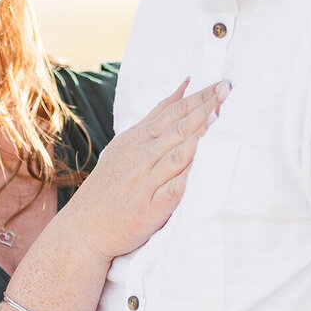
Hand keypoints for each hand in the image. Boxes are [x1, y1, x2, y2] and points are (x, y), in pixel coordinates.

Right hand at [59, 78, 227, 262]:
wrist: (83, 228)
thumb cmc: (110, 185)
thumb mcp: (128, 143)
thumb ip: (157, 115)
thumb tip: (184, 85)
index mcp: (138, 139)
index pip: (172, 112)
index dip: (198, 97)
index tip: (222, 83)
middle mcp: (141, 156)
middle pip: (177, 127)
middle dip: (204, 108)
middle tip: (227, 90)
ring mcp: (145, 182)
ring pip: (176, 154)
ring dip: (198, 135)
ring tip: (219, 118)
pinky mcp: (149, 208)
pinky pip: (172, 190)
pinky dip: (186, 177)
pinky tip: (203, 166)